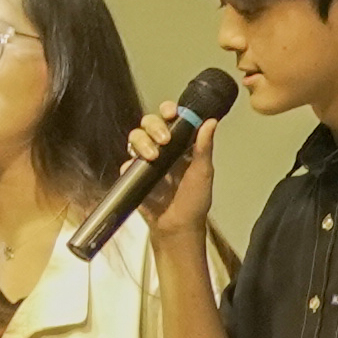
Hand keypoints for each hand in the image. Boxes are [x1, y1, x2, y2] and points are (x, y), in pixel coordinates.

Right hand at [124, 110, 219, 259]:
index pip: (172, 119)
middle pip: (149, 123)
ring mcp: (146, 160)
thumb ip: (204, 147)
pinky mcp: (134, 174)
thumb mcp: (203, 172)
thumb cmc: (194, 201)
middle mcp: (163, 149)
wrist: (176, 226)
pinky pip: (127, 161)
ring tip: (153, 156)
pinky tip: (139, 168)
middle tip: (164, 139)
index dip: (169, 111)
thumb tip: (210, 122)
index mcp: (181, 145)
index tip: (171, 112)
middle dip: (154, 126)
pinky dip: (131, 162)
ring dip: (142, 141)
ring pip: (135, 137)